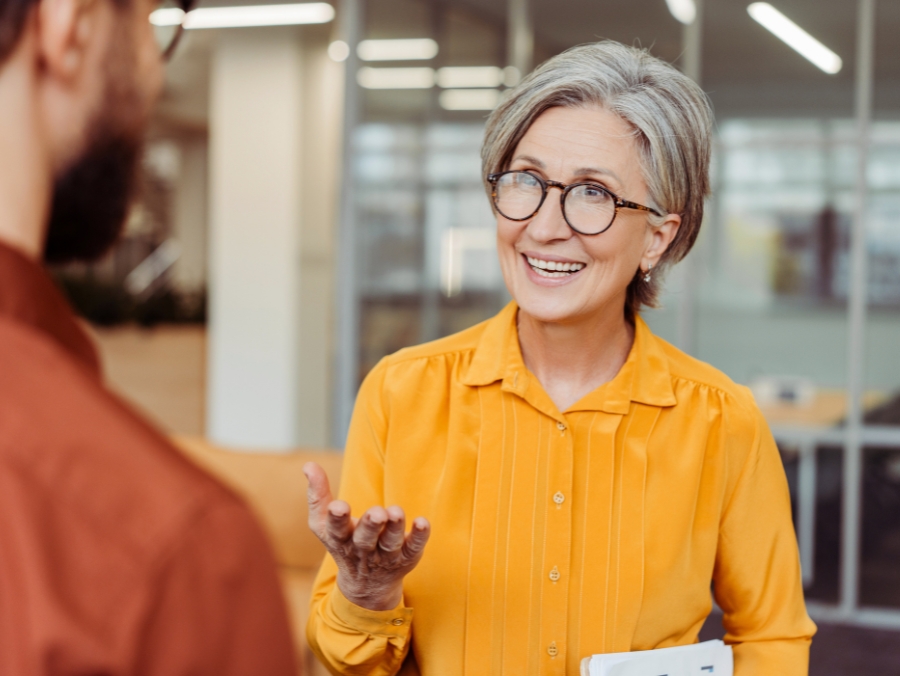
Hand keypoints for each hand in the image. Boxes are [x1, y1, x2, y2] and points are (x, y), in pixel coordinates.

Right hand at [304, 462, 430, 610]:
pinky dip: (418, 536)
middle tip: (377, 512)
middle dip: (370, 525)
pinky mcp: (406, 557)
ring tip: (396, 512)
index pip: (336, 530)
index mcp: (340, 539)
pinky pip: (414, 547)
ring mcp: (385, 556)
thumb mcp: (324, 524)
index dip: (337, 519)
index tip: (338, 506)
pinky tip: (422, 522)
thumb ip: (318, 495)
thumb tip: (308, 464)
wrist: (366, 583)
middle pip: (365, 539)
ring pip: (390, 543)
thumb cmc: (344, 542)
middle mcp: (363, 549)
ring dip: (394, 528)